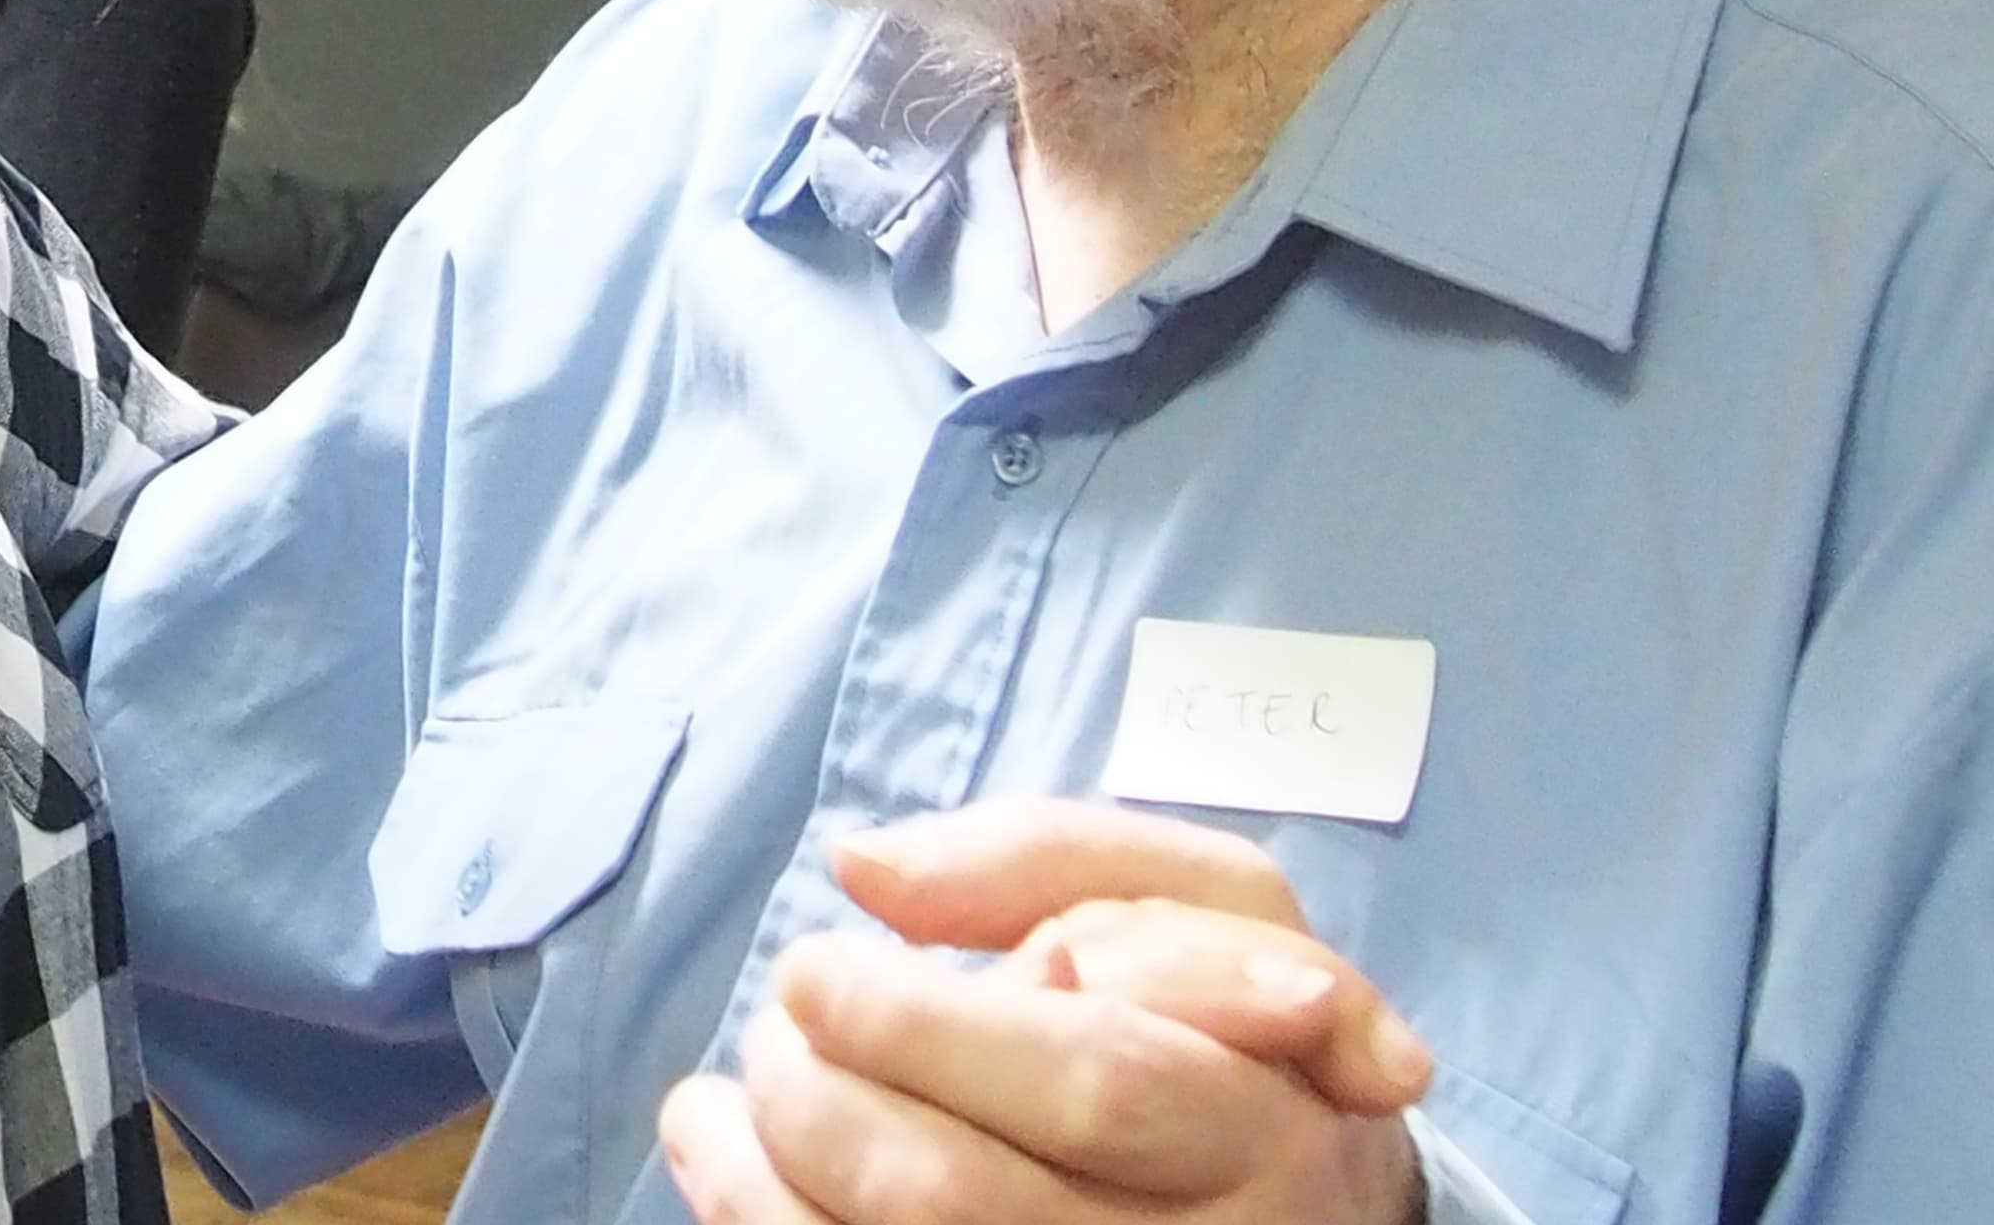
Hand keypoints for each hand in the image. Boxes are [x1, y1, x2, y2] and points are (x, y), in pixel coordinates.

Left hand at [652, 801, 1427, 1223]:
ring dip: (765, 1166)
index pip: (1088, 1085)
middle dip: (816, 1096)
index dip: (919, 1025)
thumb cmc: (1244, 1038)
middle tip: (780, 1025)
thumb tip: (864, 868)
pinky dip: (762, 1216)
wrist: (1310, 1214)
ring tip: (744, 1087)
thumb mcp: (1212, 907)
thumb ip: (1043, 854)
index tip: (812, 966)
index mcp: (1260, 1131)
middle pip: (953, 1194)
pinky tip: (733, 1157)